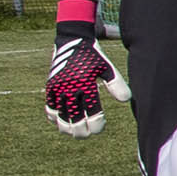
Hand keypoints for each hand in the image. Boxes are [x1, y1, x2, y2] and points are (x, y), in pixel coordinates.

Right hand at [45, 11, 126, 138]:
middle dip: (80, 129)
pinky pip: (49, 105)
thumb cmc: (93, 56)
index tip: (99, 128)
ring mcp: (58, 87)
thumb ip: (116, 84)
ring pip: (59, 114)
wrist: (72, 40)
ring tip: (72, 133)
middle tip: (85, 135)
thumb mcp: (107, 68)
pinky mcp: (50, 86)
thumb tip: (126, 100)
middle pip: (73, 117)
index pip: (91, 111)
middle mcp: (70, 87)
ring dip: (65, 126)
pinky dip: (53, 115)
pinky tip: (59, 121)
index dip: (96, 124)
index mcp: (86, 84)